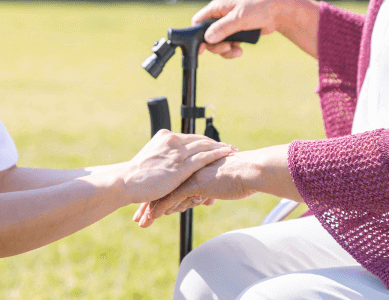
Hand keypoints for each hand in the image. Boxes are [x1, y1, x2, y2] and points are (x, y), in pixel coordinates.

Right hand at [121, 130, 236, 203]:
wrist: (126, 182)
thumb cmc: (136, 177)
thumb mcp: (150, 161)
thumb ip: (163, 159)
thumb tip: (169, 166)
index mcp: (165, 137)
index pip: (190, 138)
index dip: (205, 141)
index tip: (216, 144)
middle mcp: (172, 141)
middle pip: (200, 140)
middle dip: (216, 143)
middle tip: (230, 147)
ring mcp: (177, 153)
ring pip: (204, 146)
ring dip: (221, 148)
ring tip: (233, 150)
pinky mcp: (180, 166)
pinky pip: (203, 157)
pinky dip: (217, 154)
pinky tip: (227, 155)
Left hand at [133, 152, 256, 227]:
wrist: (250, 171)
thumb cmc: (239, 177)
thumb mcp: (218, 184)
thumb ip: (206, 190)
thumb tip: (203, 198)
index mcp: (191, 166)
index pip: (169, 181)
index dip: (157, 194)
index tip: (146, 205)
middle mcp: (187, 169)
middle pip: (162, 187)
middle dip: (149, 203)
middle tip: (138, 217)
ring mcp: (189, 176)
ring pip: (164, 193)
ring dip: (150, 209)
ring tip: (141, 222)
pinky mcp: (193, 184)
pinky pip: (172, 198)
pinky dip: (160, 208)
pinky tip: (151, 217)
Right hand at [192, 0, 320, 58]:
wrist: (278, 12)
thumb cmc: (259, 8)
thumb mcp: (239, 18)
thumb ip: (223, 28)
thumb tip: (207, 38)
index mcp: (218, 7)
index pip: (198, 21)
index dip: (197, 35)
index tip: (201, 47)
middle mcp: (220, 16)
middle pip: (207, 35)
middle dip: (216, 45)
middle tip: (227, 48)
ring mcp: (228, 25)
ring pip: (218, 42)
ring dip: (225, 49)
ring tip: (237, 51)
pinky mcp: (236, 32)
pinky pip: (228, 44)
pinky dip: (232, 49)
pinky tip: (240, 50)